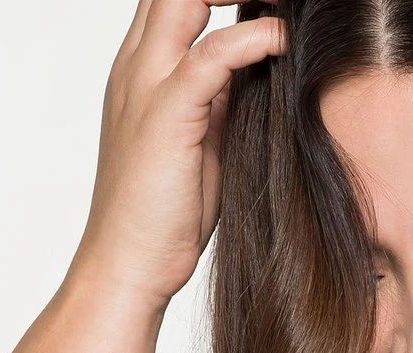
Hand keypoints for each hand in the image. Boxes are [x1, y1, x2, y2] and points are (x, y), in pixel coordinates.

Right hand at [70, 0, 286, 310]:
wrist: (129, 267)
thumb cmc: (165, 215)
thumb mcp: (203, 142)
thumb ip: (222, 101)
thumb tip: (259, 74)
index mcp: (142, 69)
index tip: (264, 3)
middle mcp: (137, 66)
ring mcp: (146, 86)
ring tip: (284, 6)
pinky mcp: (166, 117)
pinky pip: (209, 55)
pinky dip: (251, 40)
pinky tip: (281, 41)